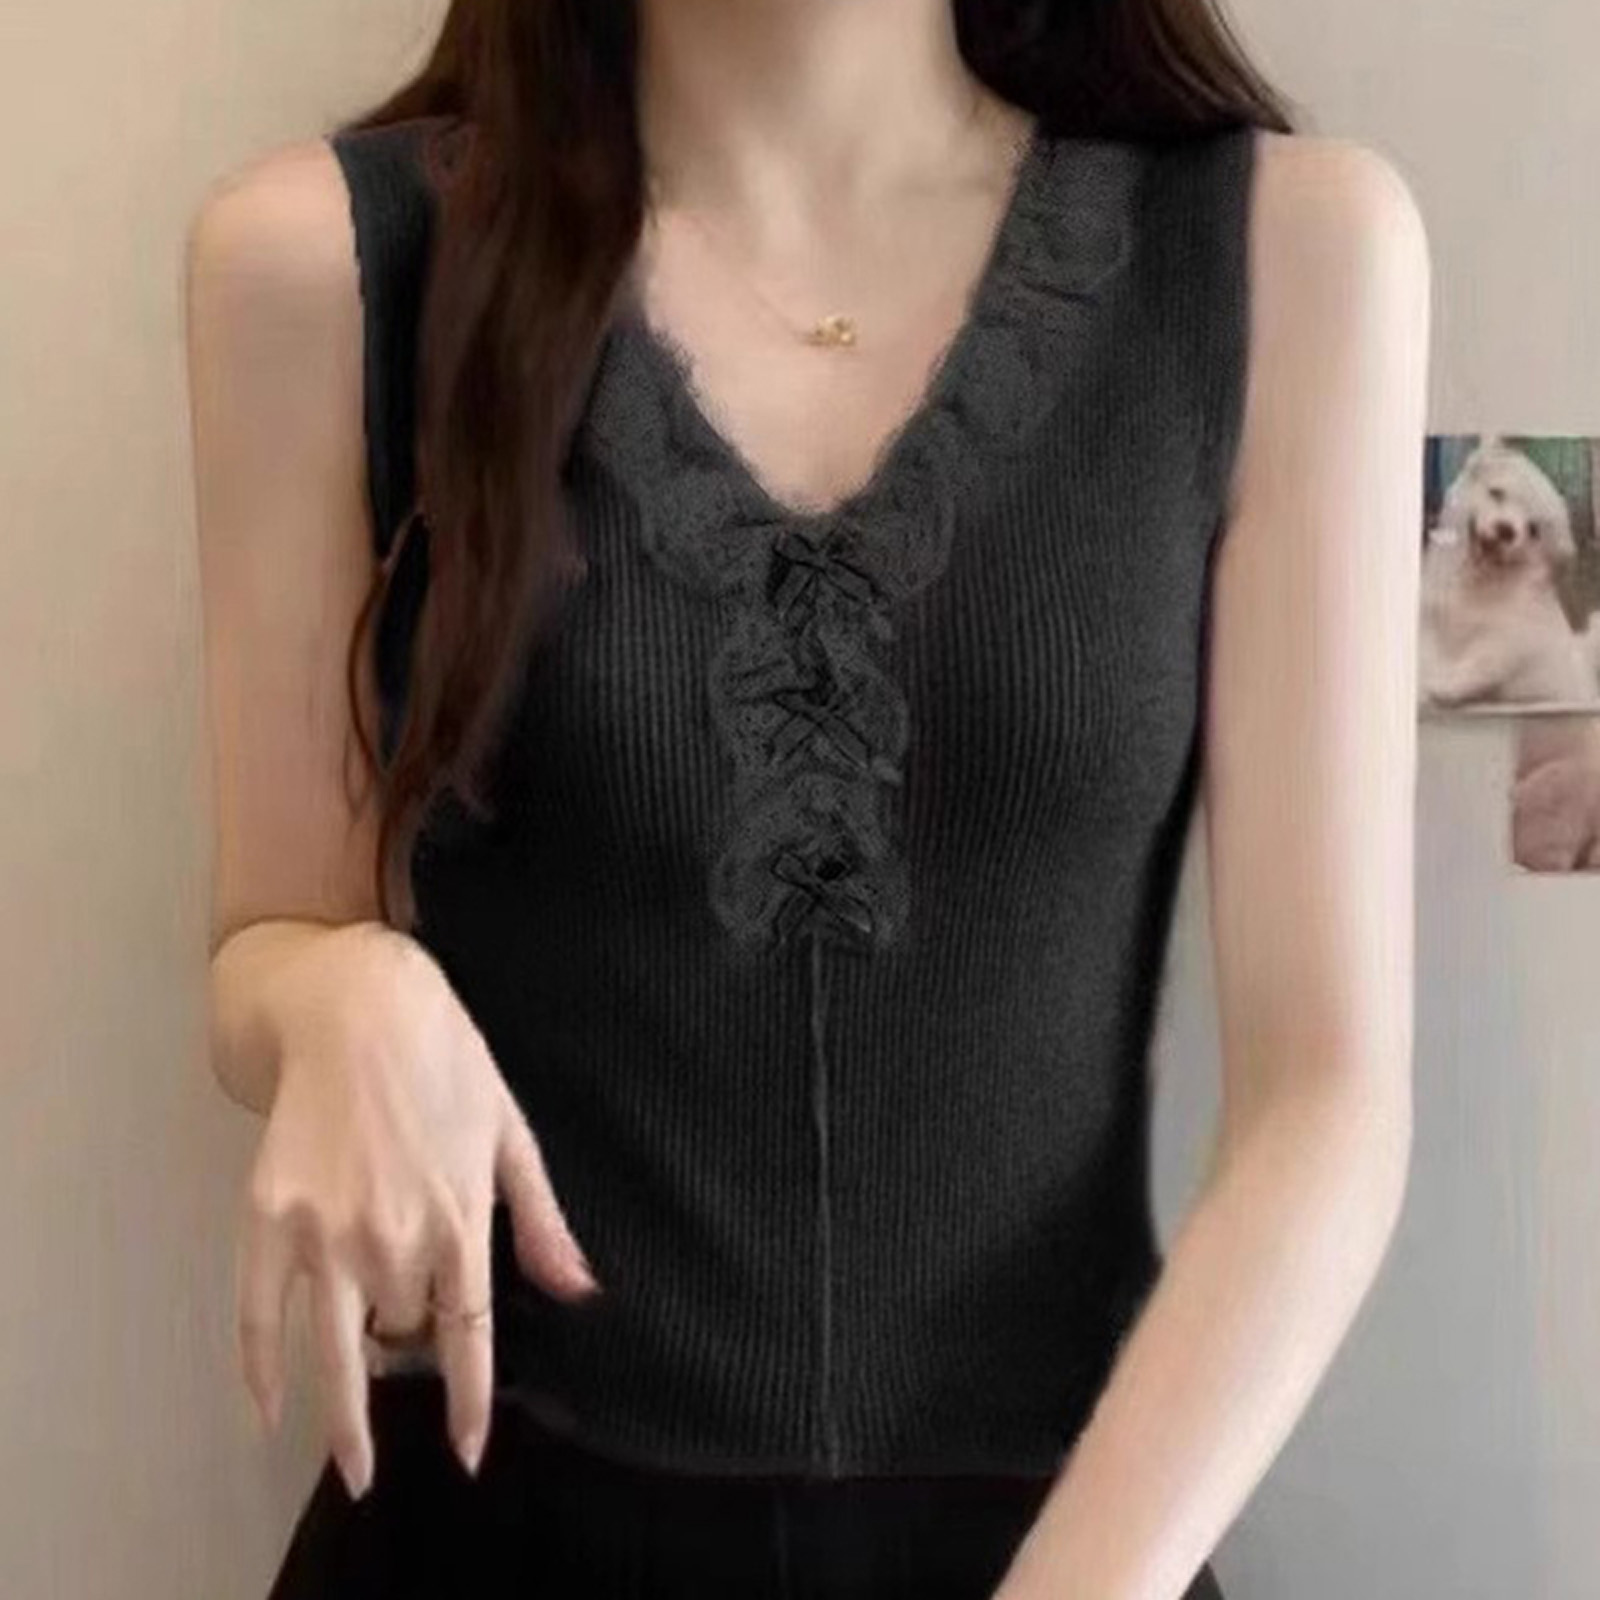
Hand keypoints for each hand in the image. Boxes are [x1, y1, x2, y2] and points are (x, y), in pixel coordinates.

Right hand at [231, 921, 599, 1495]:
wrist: (357, 1006)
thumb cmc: (447, 1061)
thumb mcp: (510, 1133)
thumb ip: (539, 1219)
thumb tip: (578, 1290)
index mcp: (459, 1219)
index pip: (467, 1337)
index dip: (469, 1401)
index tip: (467, 1452)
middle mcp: (393, 1237)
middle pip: (402, 1333)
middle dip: (408, 1341)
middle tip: (406, 1327)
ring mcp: (325, 1231)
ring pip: (335, 1349)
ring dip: (343, 1417)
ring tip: (350, 1464)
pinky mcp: (268, 1215)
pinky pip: (257, 1314)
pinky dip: (259, 1370)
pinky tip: (267, 1410)